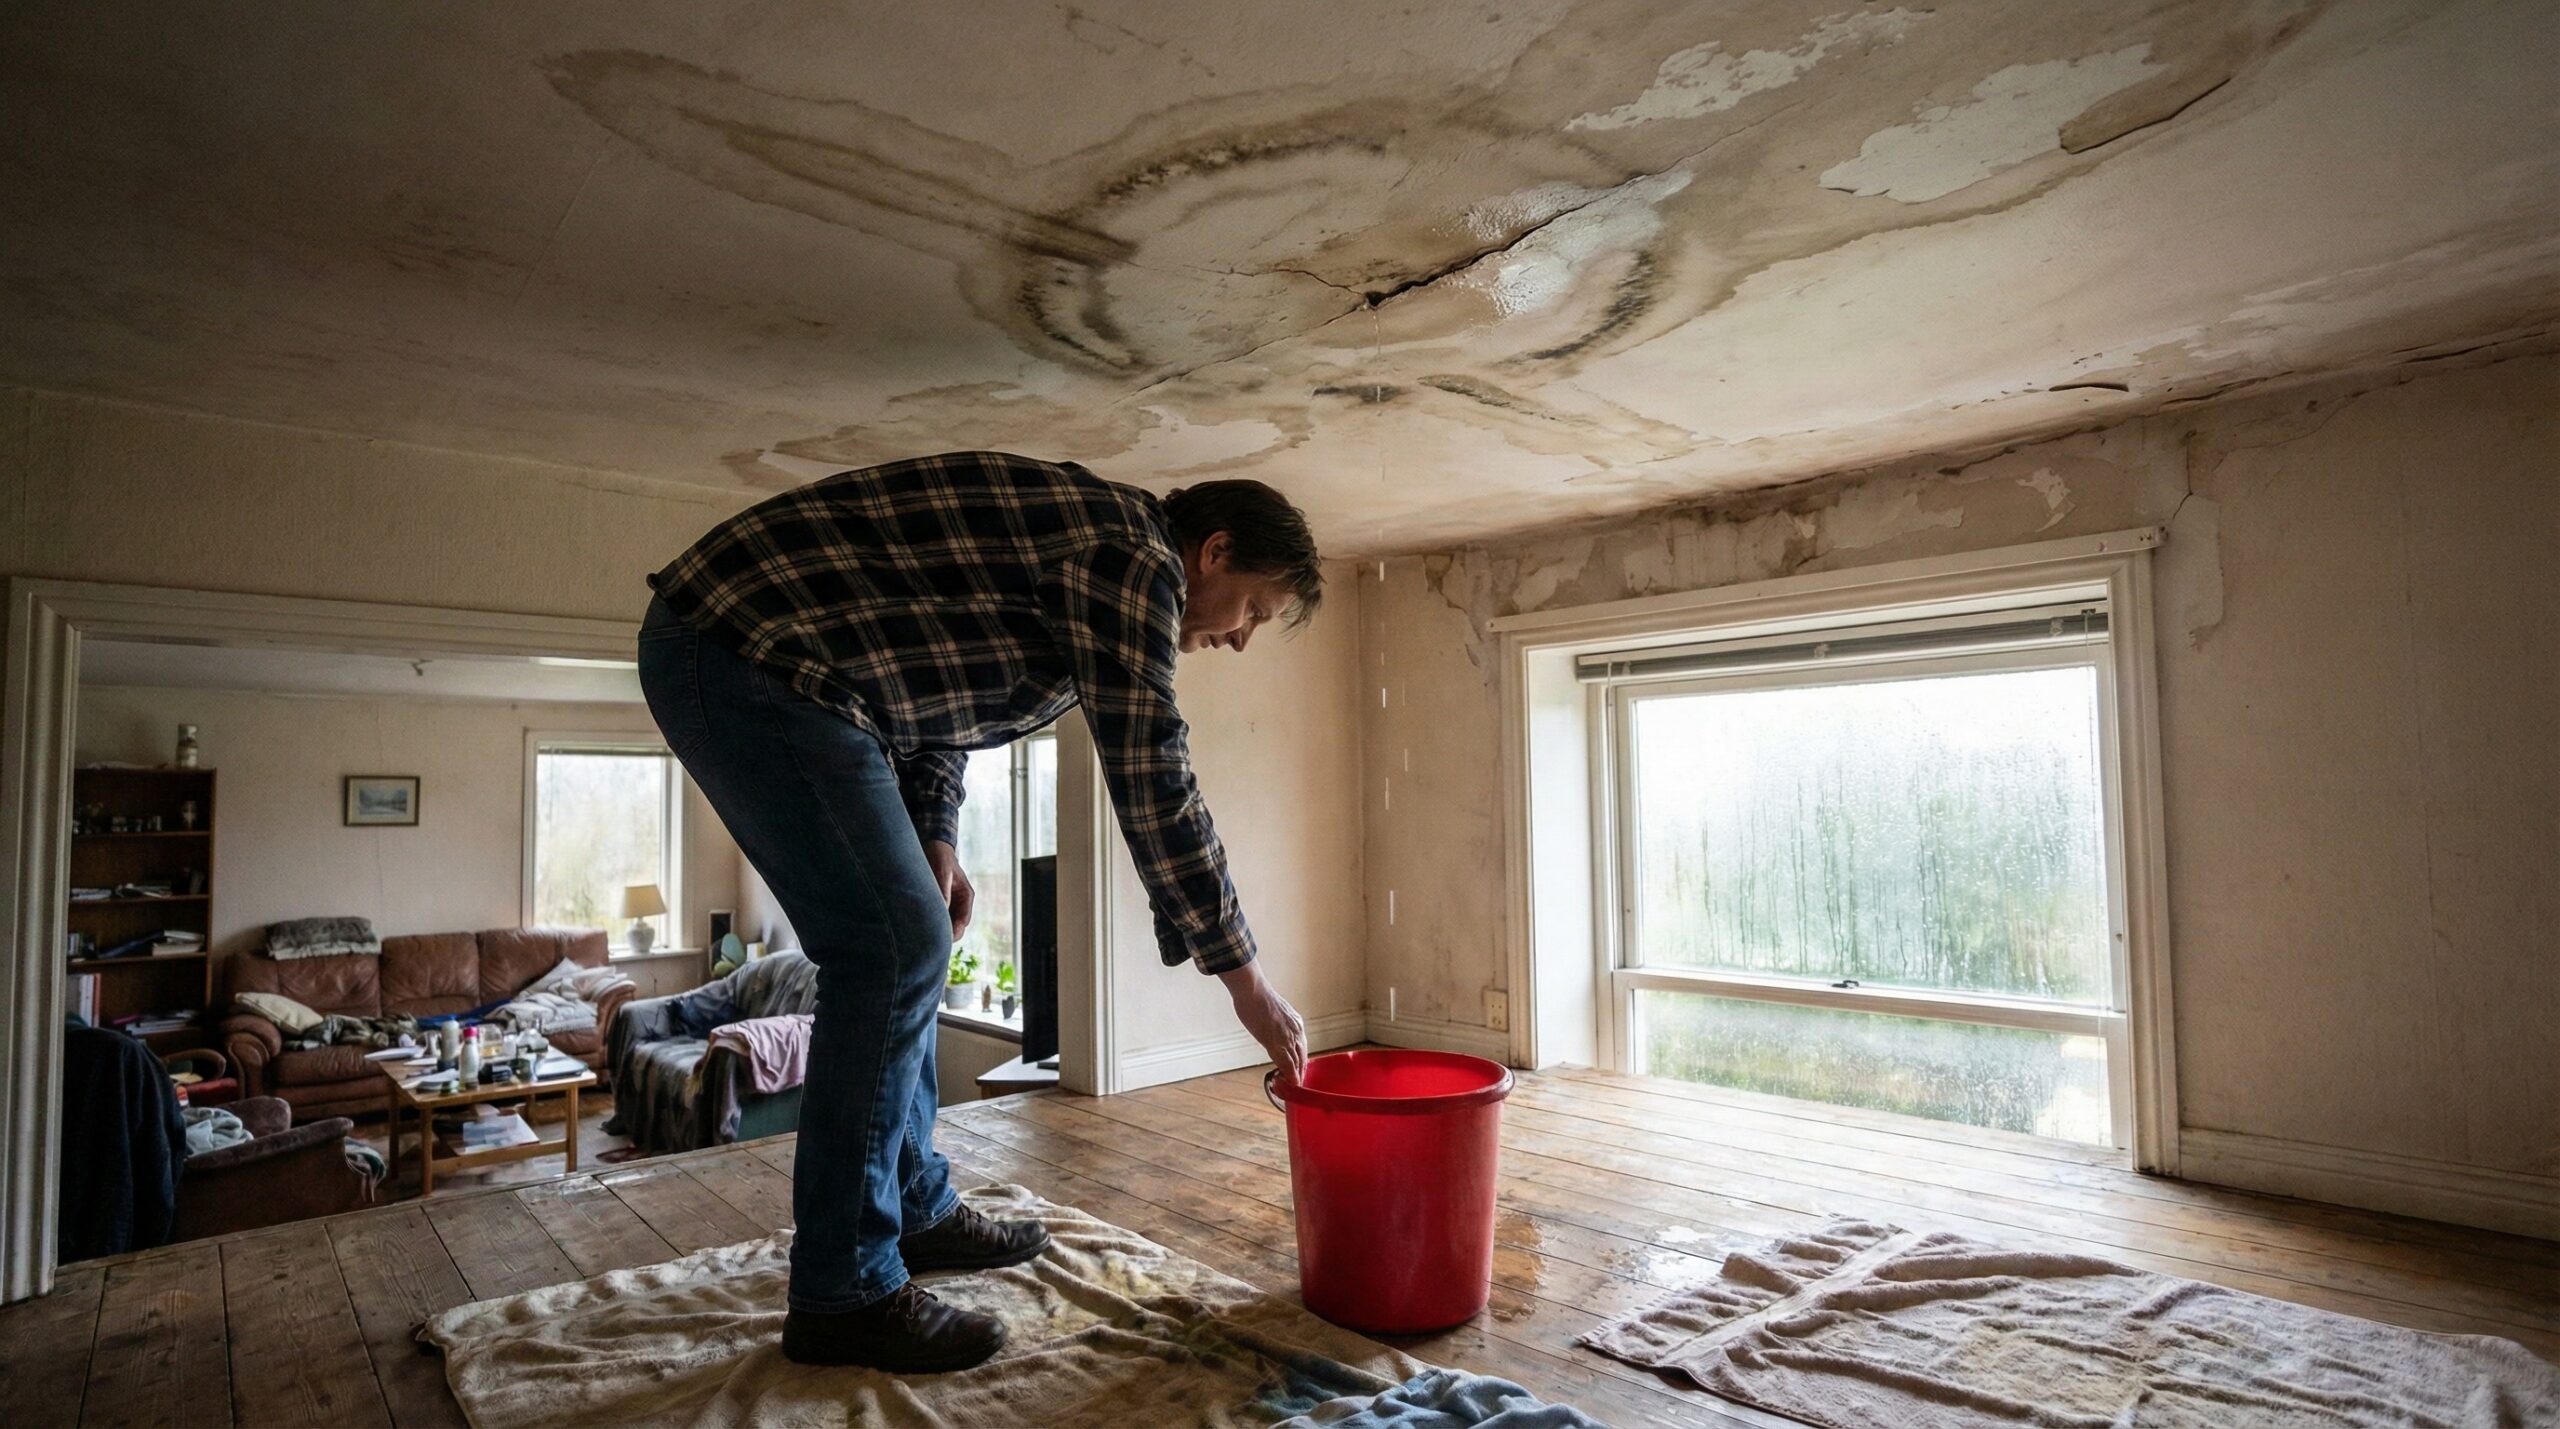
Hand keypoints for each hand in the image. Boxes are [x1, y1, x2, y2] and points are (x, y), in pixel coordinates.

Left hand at [922, 839, 974, 942]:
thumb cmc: (939, 856)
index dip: (952, 933)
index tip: (939, 939)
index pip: (962, 922)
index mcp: (966, 896)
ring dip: (934, 928)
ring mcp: (948, 903)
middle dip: (943, 934)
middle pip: (954, 927)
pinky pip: (934, 917)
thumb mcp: (941, 873)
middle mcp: (959, 902)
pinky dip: (928, 921)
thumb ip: (943, 893)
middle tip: (925, 941)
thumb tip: (940, 913)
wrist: (932, 844)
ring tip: (919, 933)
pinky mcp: (937, 902)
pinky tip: (915, 923)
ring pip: (943, 923)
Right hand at [1219, 963, 1306, 1083]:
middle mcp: (1296, 1030)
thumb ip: (1277, 1026)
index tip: (1298, 1071)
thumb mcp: (1274, 1013)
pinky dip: (1289, 1074)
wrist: (1252, 990)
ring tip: (1294, 1088)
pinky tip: (1289, 1083)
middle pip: (1302, 1057)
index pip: (1302, 1048)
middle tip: (1298, 1084)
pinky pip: (1286, 1062)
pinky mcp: (1277, 1042)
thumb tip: (1273, 1035)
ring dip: (1295, 1076)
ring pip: (1296, 1061)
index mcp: (1296, 1023)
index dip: (1300, 1061)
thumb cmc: (1257, 998)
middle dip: (1300, 1072)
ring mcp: (1288, 1037)